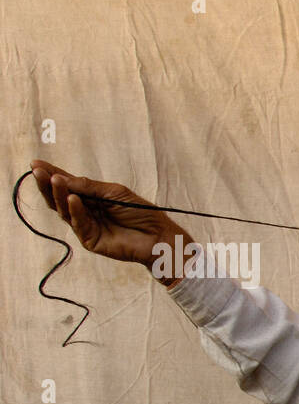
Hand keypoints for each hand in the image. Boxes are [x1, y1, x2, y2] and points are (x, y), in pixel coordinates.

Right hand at [29, 159, 192, 278]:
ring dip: (58, 194)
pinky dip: (75, 210)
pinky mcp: (90, 240)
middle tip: (37, 171)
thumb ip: (88, 186)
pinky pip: (78, 223)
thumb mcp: (114, 192)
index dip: (51, 174)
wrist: (157, 235)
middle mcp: (84, 211)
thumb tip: (60, 177)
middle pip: (59, 197)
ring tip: (54, 181)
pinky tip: (72, 199)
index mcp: (90, 197)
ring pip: (64, 210)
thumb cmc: (140, 212)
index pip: (67, 184)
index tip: (35, 163)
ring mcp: (86, 226)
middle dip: (47, 183)